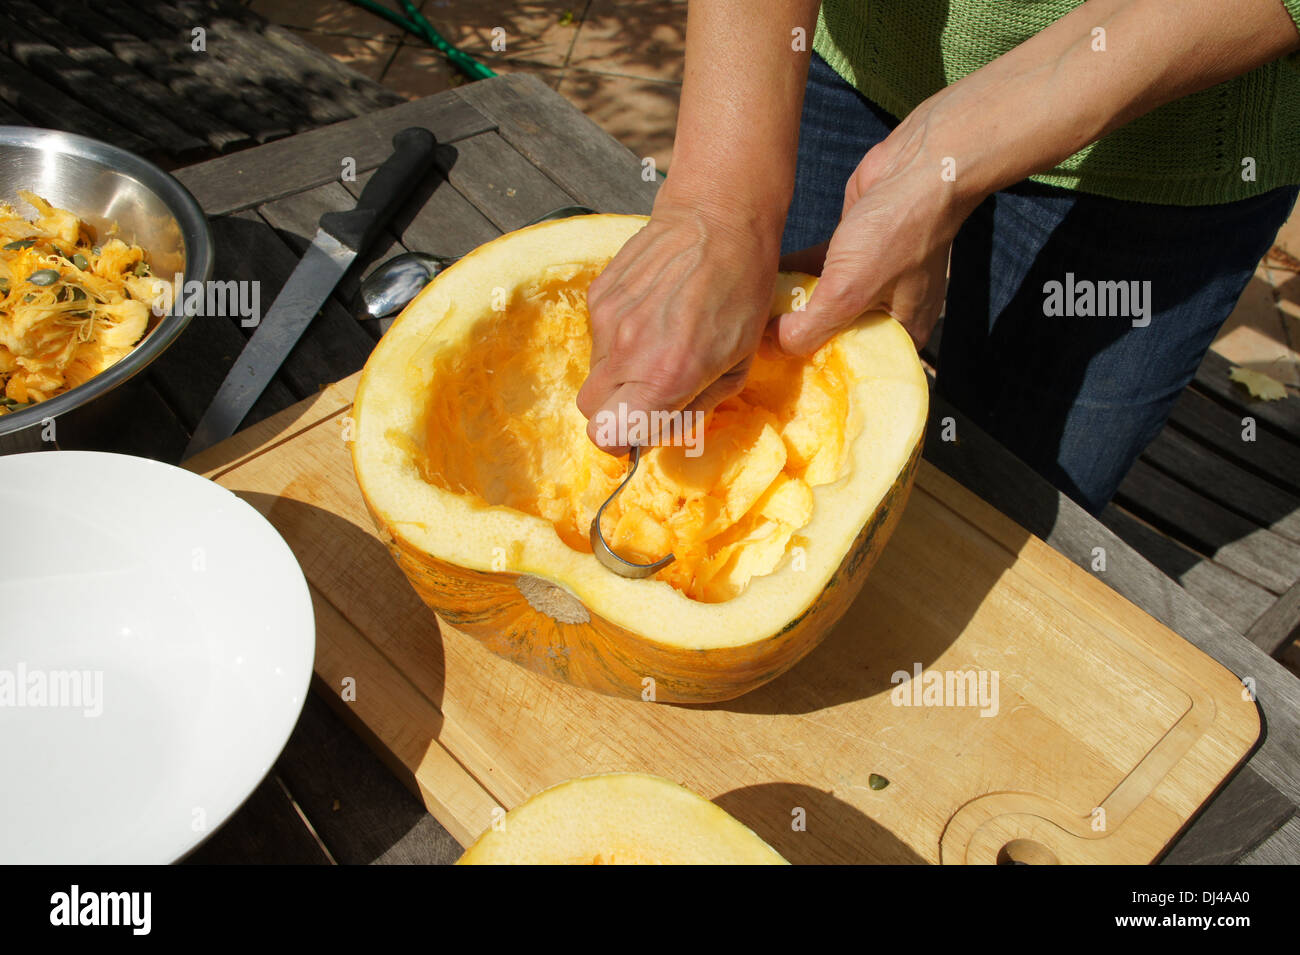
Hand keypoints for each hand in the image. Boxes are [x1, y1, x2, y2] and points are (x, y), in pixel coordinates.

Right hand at [576, 200, 779, 453]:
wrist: (717, 219)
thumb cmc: (741, 294)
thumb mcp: (738, 366)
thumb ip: (696, 407)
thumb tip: (664, 430)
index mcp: (665, 376)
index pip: (608, 434)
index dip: (622, 440)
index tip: (640, 430)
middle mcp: (627, 351)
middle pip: (591, 410)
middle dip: (616, 412)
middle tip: (650, 394)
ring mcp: (606, 319)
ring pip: (595, 372)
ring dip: (621, 372)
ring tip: (660, 343)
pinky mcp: (598, 293)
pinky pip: (598, 336)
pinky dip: (618, 338)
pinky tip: (652, 314)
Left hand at [774, 115, 971, 354]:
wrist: (921, 166)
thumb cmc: (897, 232)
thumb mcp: (849, 291)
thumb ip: (811, 327)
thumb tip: (772, 347)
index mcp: (900, 332)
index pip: (852, 364)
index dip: (816, 368)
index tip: (777, 370)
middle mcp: (886, 310)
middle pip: (833, 334)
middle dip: (798, 336)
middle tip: (756, 342)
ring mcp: (870, 278)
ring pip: (821, 301)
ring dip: (791, 304)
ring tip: (752, 312)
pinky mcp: (853, 248)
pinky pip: (817, 271)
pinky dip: (793, 275)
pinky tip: (762, 279)